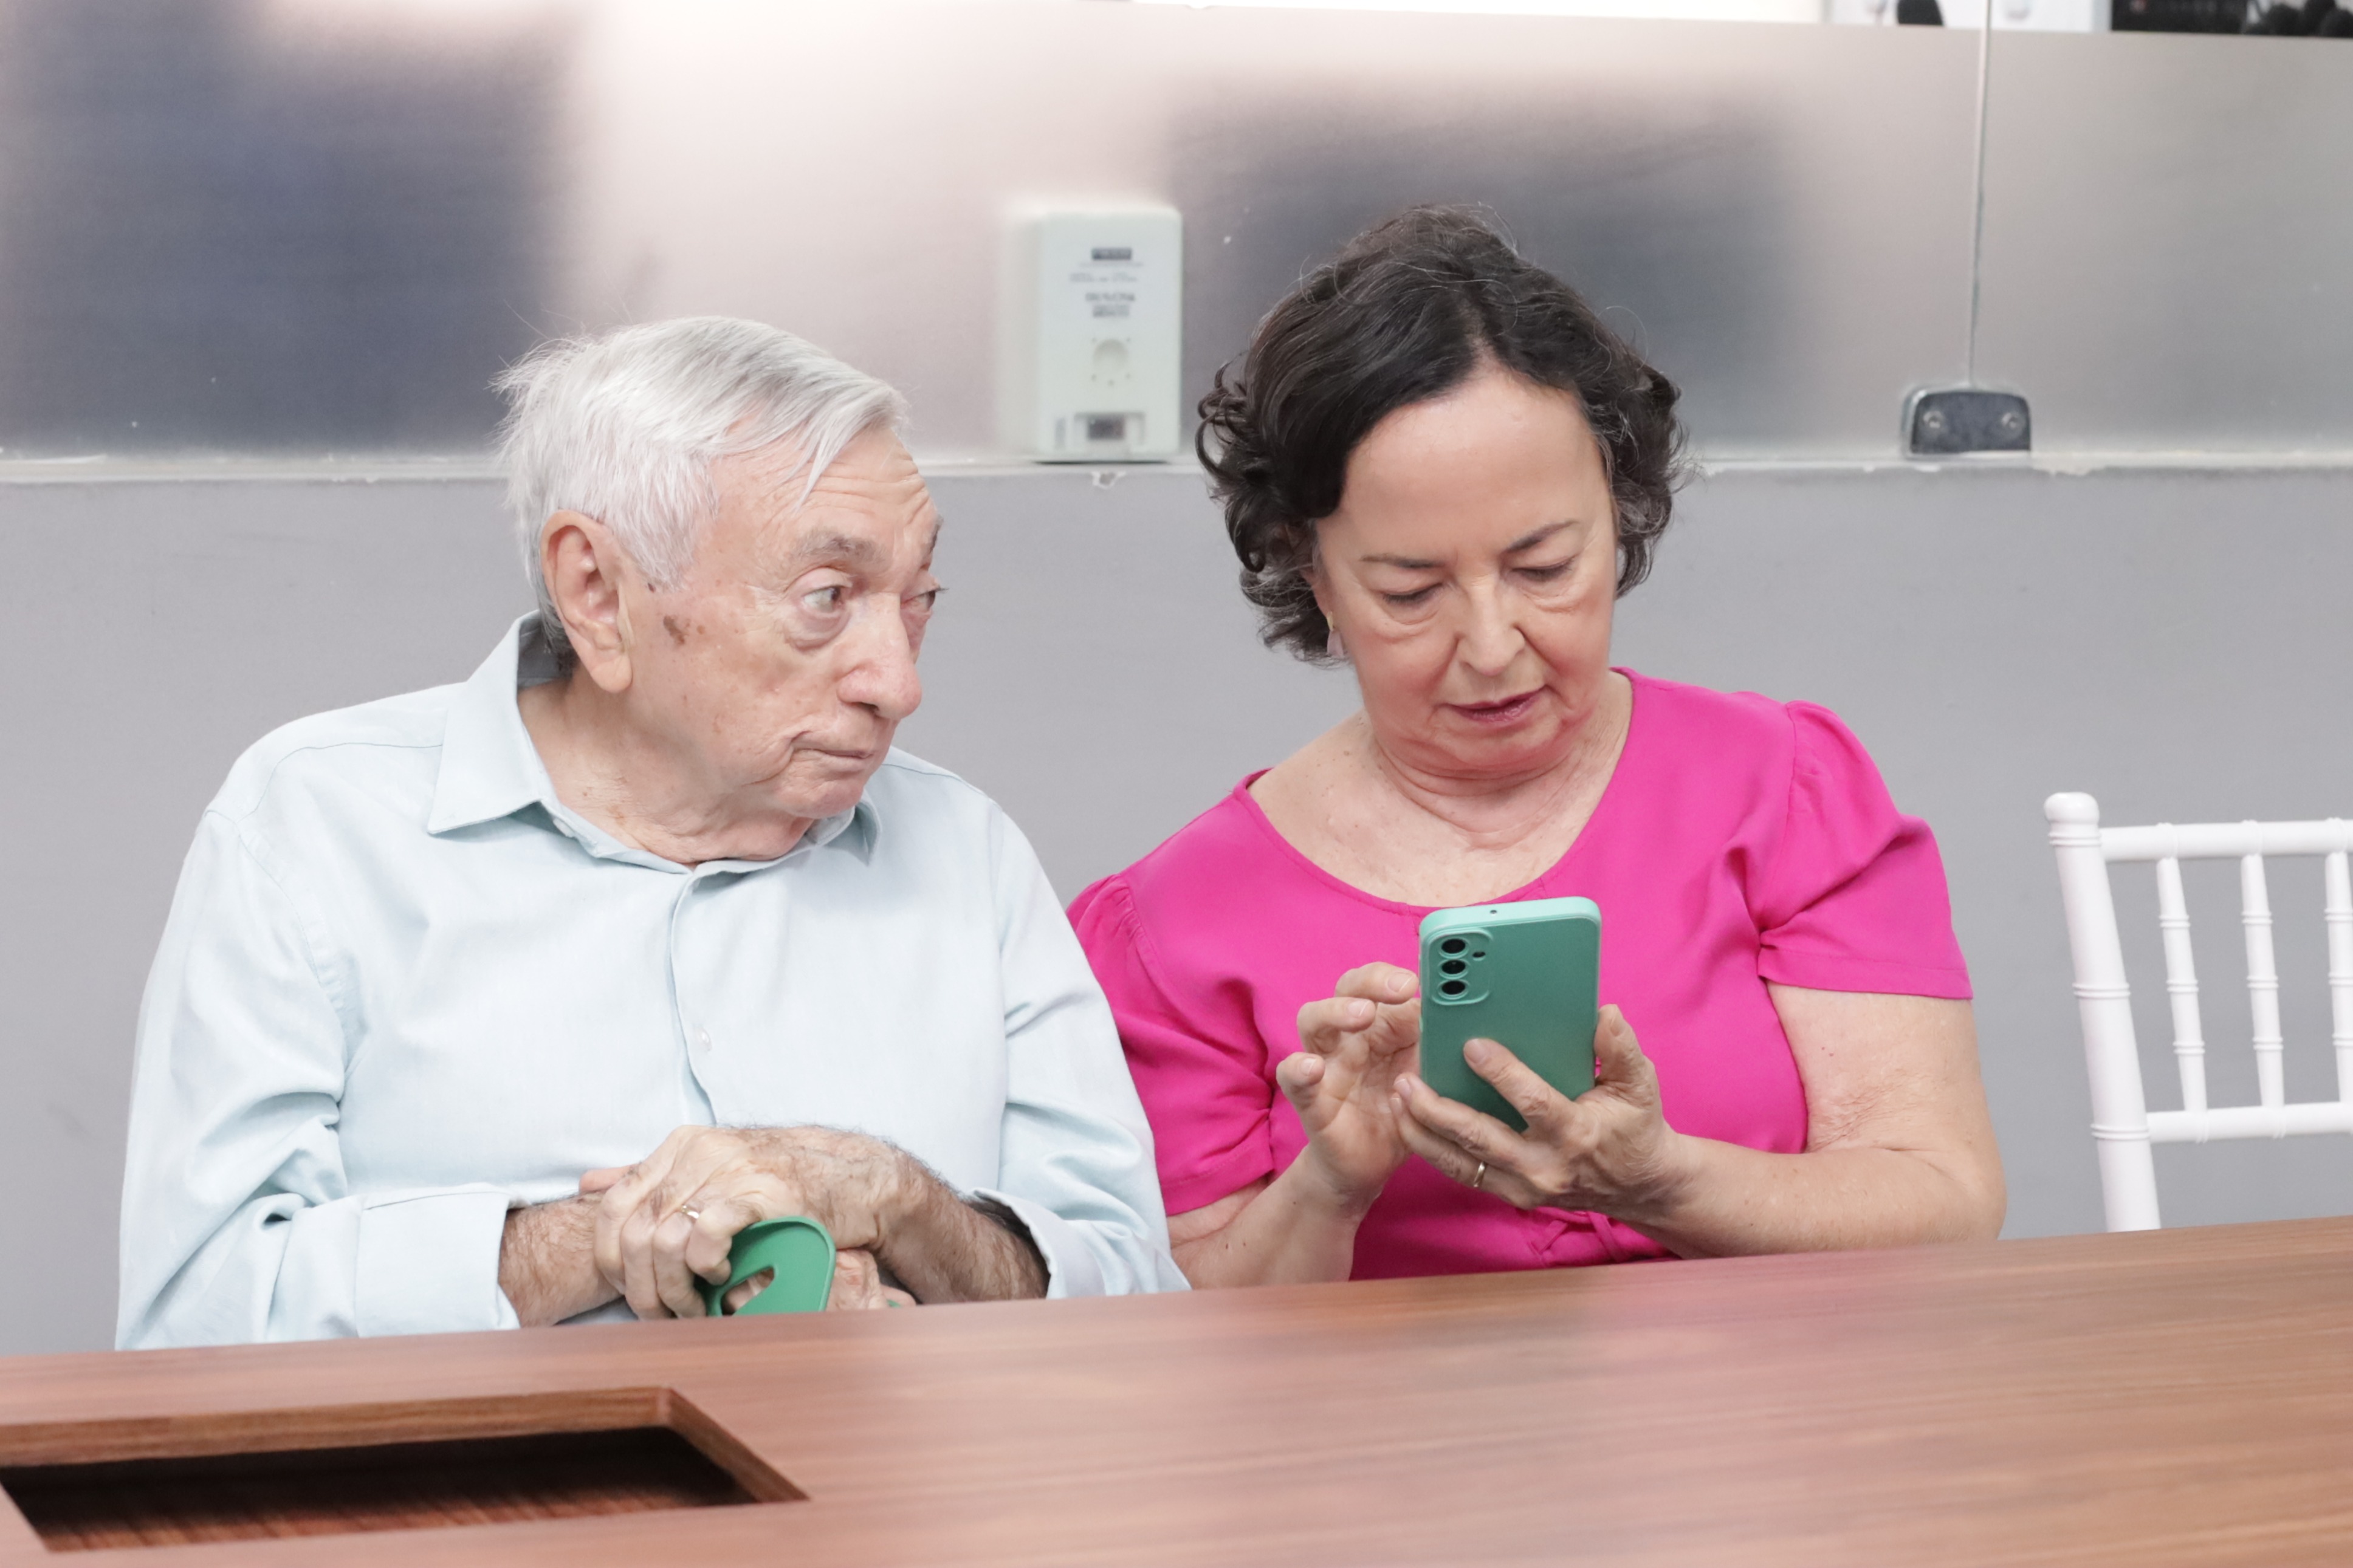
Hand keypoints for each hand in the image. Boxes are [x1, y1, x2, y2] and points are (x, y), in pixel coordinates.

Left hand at [581, 1126, 911, 1320]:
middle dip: (640, 1288)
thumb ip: (651, 1176)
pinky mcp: (763, 1191)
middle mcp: (698, 1151)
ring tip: (693, 1307)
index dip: (610, 1258)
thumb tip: (589, 1182)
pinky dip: (703, 1265)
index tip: (631, 1289)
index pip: (613, 1206)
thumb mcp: (711, 1168)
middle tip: (664, 1315)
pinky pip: (707, 1234)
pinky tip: (719, 1276)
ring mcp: (731, 1168)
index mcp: (679, 1146)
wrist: (854, 1177)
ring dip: (671, 1289)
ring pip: (662, 1240)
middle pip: (634, 1232)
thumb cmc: (780, 1182)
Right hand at [1283, 963, 1423, 1210]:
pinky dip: (1299, 1070)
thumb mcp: (1429, 1080)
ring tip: (1362, 1014)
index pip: (1381, 984)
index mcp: (1381, 1028)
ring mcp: (1327, 1067)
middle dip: (1371, 982)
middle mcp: (1350, 1038)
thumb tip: (1471, 1020)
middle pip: (1345, 990)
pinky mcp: (1312, 1102)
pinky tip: (1313, 1067)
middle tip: (1400, 989)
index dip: (1397, 977)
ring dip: (1336, 1012)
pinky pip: (1295, 1081)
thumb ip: (1440, 1051)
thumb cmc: (1402, 1115)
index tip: (1422, 980)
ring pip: (1313, 1021)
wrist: (1372, 1168)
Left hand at [1392, 1006, 1689, 1222]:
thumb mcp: (1640, 1085)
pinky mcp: (1510, 1196)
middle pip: (1481, 1139)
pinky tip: (1408, 1121)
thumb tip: (1604, 1013)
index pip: (1534, 1104)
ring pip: (1462, 1163)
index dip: (1503, 1074)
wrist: (1638, 1186)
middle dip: (1439, 1110)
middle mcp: (1545, 1167)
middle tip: (1406, 1080)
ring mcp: (1524, 1187)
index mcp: (1576, 1134)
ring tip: (1395, 1098)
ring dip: (1423, 1132)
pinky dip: (1433, 1149)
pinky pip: (1463, 1174)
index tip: (1472, 1045)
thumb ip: (1622, 1049)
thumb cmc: (1635, 1127)